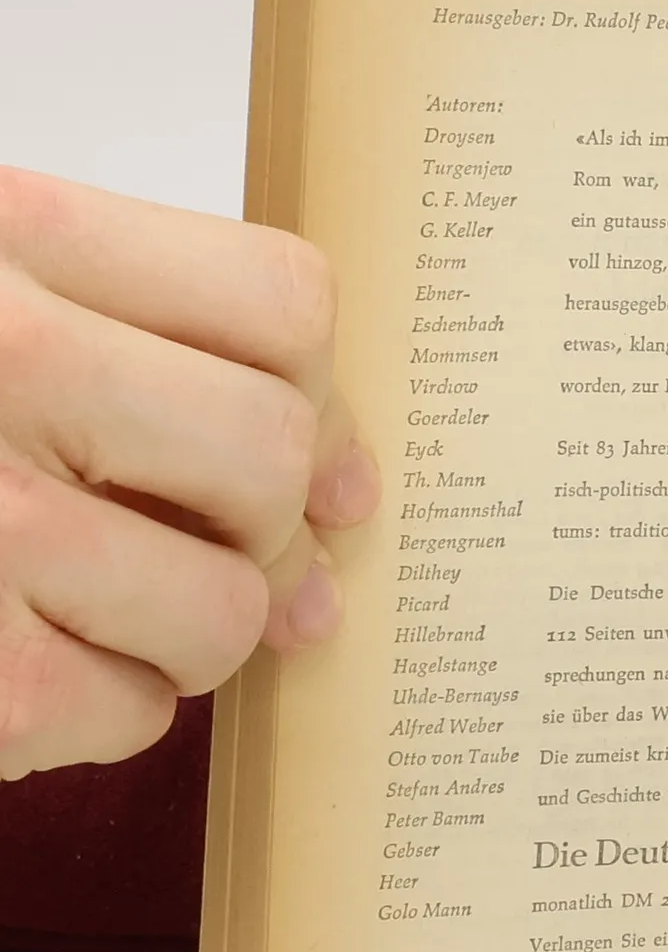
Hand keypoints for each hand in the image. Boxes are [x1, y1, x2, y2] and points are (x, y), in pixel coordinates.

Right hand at [0, 164, 379, 779]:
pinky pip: (132, 714)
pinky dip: (107, 712)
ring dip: (189, 633)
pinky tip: (35, 668)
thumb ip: (159, 358)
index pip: (282, 302)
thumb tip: (350, 502)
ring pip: (225, 606)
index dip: (321, 398)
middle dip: (262, 530)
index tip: (315, 462)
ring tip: (106, 612)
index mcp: (9, 237)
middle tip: (202, 549)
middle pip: (271, 455)